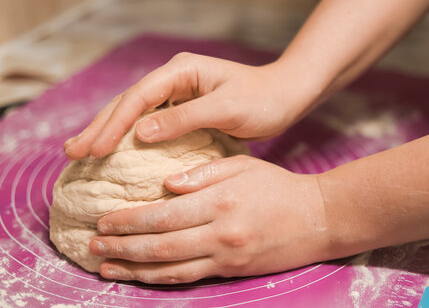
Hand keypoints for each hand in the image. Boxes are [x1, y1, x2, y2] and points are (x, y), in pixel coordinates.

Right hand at [64, 53, 316, 159]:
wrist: (285, 97)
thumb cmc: (262, 99)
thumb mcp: (226, 108)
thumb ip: (184, 119)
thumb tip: (139, 132)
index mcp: (181, 71)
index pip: (138, 97)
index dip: (114, 124)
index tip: (96, 150)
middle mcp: (174, 78)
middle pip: (128, 102)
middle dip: (100, 127)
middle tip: (72, 152)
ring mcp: (177, 93)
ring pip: (134, 112)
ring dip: (108, 131)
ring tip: (81, 150)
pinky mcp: (183, 109)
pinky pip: (149, 123)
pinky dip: (129, 137)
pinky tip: (115, 150)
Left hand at [89, 156, 329, 283]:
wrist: (318, 218)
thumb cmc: (279, 186)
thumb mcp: (244, 165)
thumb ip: (203, 173)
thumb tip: (165, 185)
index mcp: (220, 201)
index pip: (164, 214)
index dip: (129, 220)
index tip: (104, 220)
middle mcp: (220, 233)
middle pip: (160, 244)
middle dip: (122, 246)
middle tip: (93, 244)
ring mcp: (226, 256)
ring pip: (170, 268)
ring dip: (134, 268)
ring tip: (106, 266)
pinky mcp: (233, 270)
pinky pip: (190, 279)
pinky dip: (160, 279)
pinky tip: (141, 276)